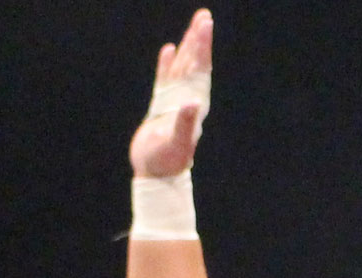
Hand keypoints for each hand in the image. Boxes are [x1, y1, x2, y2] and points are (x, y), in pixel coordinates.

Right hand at [130, 10, 212, 177]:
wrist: (156, 176)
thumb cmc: (168, 164)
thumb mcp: (177, 144)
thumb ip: (184, 122)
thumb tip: (191, 102)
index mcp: (193, 106)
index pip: (199, 70)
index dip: (202, 47)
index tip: (205, 25)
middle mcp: (187, 101)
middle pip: (194, 64)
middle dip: (199, 40)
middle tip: (204, 16)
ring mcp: (174, 102)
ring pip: (182, 68)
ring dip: (187, 48)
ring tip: (193, 27)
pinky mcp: (161, 108)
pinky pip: (165, 80)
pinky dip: (167, 64)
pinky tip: (168, 50)